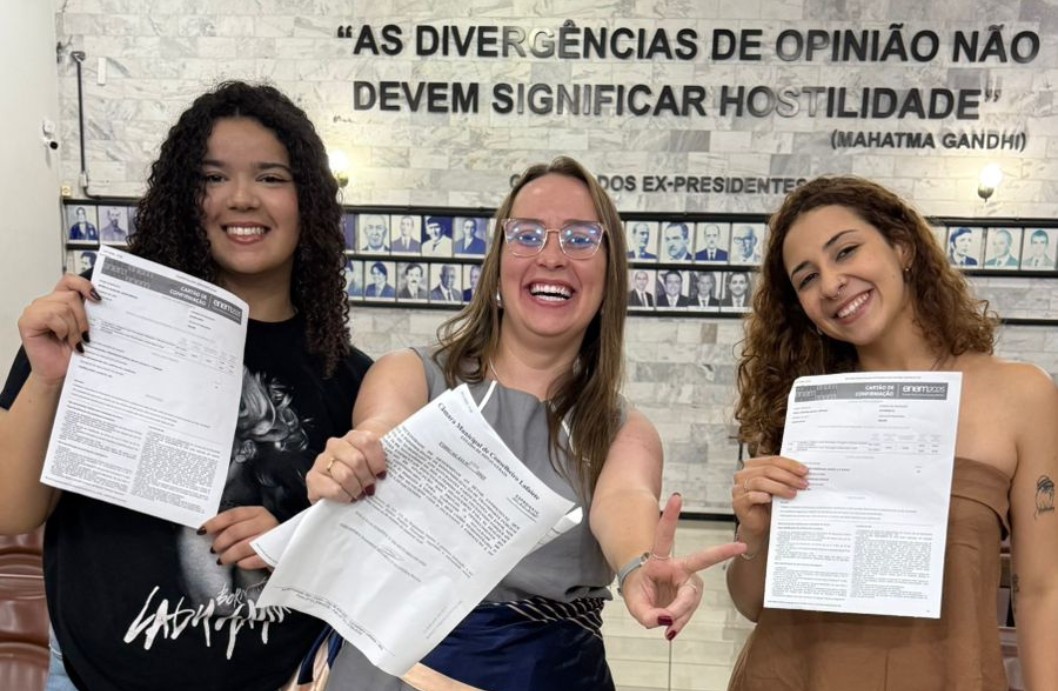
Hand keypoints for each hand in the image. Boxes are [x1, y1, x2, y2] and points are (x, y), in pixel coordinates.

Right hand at [17, 276, 100, 384]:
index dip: (84, 285)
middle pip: (71, 296)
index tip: (98, 298)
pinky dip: (62, 329)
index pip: (70, 280)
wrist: (60, 373)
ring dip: (73, 328)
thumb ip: (90, 312)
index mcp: (61, 300)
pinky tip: (61, 339)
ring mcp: (35, 310)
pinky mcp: (27, 321)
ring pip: (63, 307)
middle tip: (85, 337)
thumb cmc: (72, 353)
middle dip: (83, 319)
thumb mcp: (86, 329)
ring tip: (74, 341)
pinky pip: (51, 315)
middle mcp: (47, 302)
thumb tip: (103, 300)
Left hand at [200, 506, 278, 570]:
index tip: (201, 531)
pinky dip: (243, 563)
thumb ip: (233, 526)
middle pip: (235, 531)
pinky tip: (239, 564)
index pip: (232, 515)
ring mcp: (271, 538)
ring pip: (243, 547)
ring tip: (222, 560)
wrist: (291, 545)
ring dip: (228, 555)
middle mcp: (265, 522)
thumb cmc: (265, 535)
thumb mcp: (251, 525)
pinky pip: (253, 560)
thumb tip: (210, 532)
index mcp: (257, 512)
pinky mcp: (275, 554)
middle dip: (220, 542)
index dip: (215, 523)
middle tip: (214, 550)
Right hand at [307, 430, 386, 503]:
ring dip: (356, 488)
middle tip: (371, 488)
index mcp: (353, 436)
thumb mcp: (381, 458)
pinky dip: (343, 495)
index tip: (383, 475)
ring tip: (360, 494)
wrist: (349, 477)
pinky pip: (331, 488)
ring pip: (344, 474)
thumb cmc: (368, 469)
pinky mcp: (313, 478)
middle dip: (367, 478)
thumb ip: (393, 455)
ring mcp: (322, 461)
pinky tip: (348, 497)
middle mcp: (335, 445)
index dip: (378, 461)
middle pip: (356, 460)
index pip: (367, 442)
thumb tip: (414, 457)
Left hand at [621, 493, 746, 639]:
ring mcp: (688, 581)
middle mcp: (678, 567)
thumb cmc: (639, 591)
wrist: (645, 599)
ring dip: (679, 614)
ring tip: (666, 629)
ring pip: (691, 598)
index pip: (665, 535)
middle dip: (722, 551)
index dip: (671, 516)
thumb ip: (645, 613)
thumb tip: (665, 621)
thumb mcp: (633, 602)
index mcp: (660, 559)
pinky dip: (679, 623)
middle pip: (700, 561)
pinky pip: (688, 612)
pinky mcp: (692, 596)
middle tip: (741, 546)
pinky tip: (671, 631)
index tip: (678, 496)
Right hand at [732, 455, 807, 551]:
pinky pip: (750, 496)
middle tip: (803, 484)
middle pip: (767, 470)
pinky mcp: (738, 502)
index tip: (805, 471)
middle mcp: (743, 474)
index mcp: (753, 466)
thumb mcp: (778, 487)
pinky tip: (771, 499)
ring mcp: (738, 488)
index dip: (790, 465)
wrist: (760, 525)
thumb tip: (805, 473)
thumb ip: (786, 478)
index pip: (773, 460)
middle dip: (788, 476)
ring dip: (779, 487)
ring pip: (759, 482)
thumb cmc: (770, 504)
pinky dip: (761, 496)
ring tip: (793, 493)